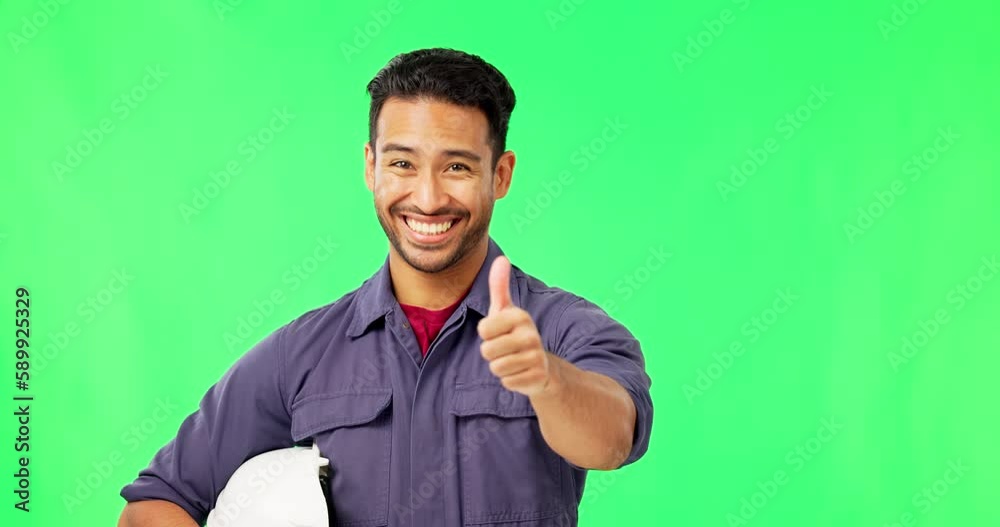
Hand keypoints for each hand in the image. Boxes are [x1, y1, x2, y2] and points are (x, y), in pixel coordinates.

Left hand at [477, 256, 551, 395]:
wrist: (542, 366)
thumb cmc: (515, 335)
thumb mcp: (505, 310)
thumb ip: (499, 286)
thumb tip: (501, 258)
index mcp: (520, 316)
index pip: (483, 329)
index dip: (487, 334)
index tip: (500, 332)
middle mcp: (531, 334)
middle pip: (487, 351)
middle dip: (492, 353)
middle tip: (506, 349)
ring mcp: (536, 356)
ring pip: (496, 368)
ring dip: (500, 367)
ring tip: (513, 360)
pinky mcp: (537, 377)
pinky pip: (507, 382)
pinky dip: (510, 380)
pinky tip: (521, 373)